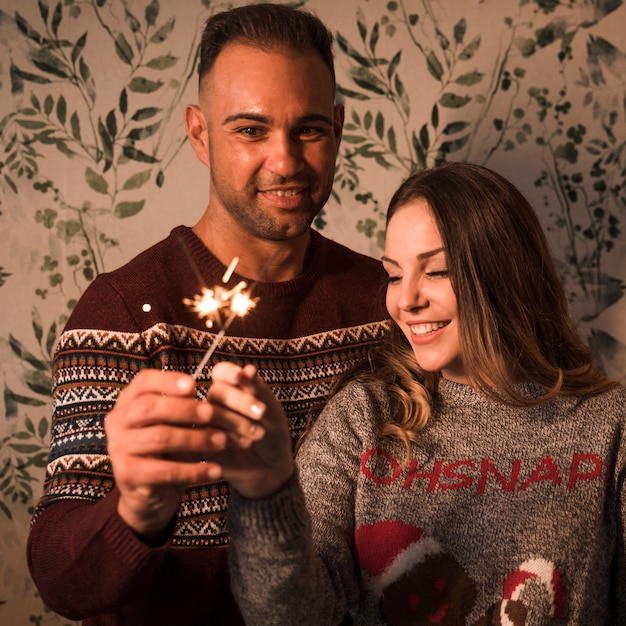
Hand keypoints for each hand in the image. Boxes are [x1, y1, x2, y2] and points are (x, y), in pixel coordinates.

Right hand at [105, 369, 263, 538]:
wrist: (150, 493)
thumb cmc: (167, 449)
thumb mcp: (174, 423)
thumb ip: (185, 406)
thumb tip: (216, 390)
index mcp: (128, 402)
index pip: (143, 382)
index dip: (168, 381)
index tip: (194, 385)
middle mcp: (118, 422)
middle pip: (149, 408)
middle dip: (185, 409)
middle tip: (213, 413)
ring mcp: (119, 449)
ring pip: (160, 438)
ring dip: (195, 439)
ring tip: (222, 441)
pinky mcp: (128, 476)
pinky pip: (165, 471)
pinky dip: (194, 471)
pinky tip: (215, 470)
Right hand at [204, 362, 294, 498]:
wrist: (271, 467)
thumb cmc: (272, 433)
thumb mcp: (270, 410)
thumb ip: (258, 390)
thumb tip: (248, 368)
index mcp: (231, 387)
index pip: (221, 372)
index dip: (229, 373)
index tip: (240, 377)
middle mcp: (214, 402)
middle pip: (216, 391)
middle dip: (240, 401)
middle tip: (261, 413)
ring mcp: (205, 423)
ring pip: (209, 412)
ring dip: (236, 421)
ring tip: (258, 434)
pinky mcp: (200, 444)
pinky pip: (205, 435)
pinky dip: (227, 437)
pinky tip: (244, 443)